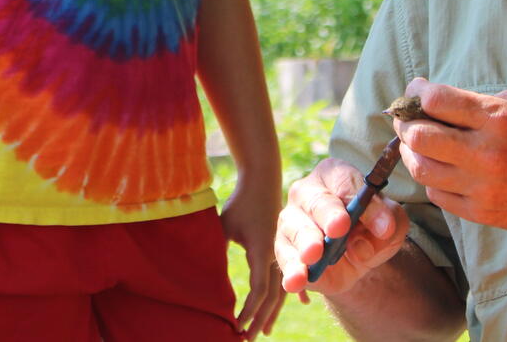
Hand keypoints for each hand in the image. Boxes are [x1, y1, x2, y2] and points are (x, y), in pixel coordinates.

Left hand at [220, 178, 285, 337]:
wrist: (262, 180)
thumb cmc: (239, 203)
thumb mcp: (224, 226)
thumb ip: (217, 249)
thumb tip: (204, 273)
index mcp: (261, 251)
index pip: (258, 289)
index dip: (249, 311)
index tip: (237, 326)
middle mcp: (275, 255)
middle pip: (271, 296)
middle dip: (259, 319)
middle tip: (246, 339)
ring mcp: (282, 253)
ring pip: (282, 289)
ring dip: (272, 312)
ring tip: (264, 331)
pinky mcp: (282, 249)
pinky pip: (288, 276)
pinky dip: (292, 293)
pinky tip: (302, 304)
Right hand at [275, 158, 409, 297]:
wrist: (357, 257)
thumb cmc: (371, 227)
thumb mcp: (391, 222)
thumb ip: (390, 220)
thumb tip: (377, 233)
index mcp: (335, 176)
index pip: (345, 181)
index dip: (358, 198)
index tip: (378, 223)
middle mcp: (308, 192)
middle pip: (316, 201)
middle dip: (328, 216)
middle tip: (338, 229)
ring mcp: (292, 220)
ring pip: (295, 228)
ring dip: (306, 242)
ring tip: (314, 255)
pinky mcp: (284, 248)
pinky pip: (285, 257)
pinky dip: (292, 270)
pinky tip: (297, 280)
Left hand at [395, 78, 506, 234]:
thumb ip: (476, 101)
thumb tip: (429, 96)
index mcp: (499, 119)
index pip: (436, 101)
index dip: (416, 94)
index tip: (414, 93)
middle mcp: (488, 153)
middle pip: (419, 136)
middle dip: (405, 123)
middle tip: (406, 120)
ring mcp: (484, 188)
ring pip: (421, 168)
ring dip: (410, 152)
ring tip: (415, 144)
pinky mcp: (483, 214)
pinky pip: (437, 195)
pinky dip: (432, 180)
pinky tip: (440, 169)